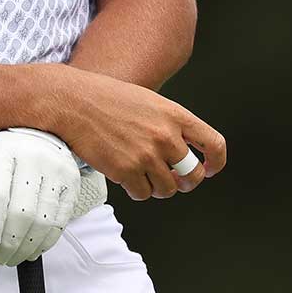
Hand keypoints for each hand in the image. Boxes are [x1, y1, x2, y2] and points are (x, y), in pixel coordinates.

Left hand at [0, 128, 79, 265]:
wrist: (39, 133)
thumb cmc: (1, 155)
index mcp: (3, 153)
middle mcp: (33, 159)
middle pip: (22, 212)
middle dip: (8, 243)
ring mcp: (56, 171)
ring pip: (43, 220)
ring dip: (27, 247)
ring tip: (13, 258)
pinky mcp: (72, 183)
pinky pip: (61, 220)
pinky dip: (46, 241)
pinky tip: (32, 249)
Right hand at [48, 67, 226, 201]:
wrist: (74, 103)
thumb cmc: (107, 98)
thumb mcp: (150, 101)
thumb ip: (170, 123)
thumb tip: (181, 149)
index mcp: (176, 115)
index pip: (214, 144)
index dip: (216, 162)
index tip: (211, 169)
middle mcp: (165, 137)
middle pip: (193, 174)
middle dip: (186, 182)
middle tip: (176, 180)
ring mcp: (146, 155)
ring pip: (167, 189)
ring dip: (158, 187)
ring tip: (145, 174)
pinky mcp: (126, 171)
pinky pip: (142, 194)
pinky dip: (137, 190)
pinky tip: (128, 176)